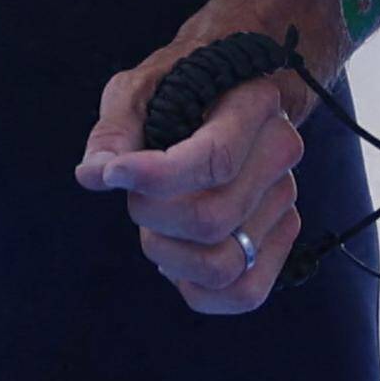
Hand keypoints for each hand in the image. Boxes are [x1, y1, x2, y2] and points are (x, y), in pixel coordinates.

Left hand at [77, 40, 306, 316]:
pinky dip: (198, 289)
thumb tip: (95, 176)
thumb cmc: (183, 87)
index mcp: (253, 105)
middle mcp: (280, 154)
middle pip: (209, 220)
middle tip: (135, 197)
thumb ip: (116, 129)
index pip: (214, 160)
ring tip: (156, 229)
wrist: (238, 91)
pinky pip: (245, 293)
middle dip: (151, 218)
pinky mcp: (281, 234)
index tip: (114, 175)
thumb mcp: (142, 87)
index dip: (155, 178)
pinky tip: (178, 259)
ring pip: (223, 264)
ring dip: (168, 256)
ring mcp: (284, 198)